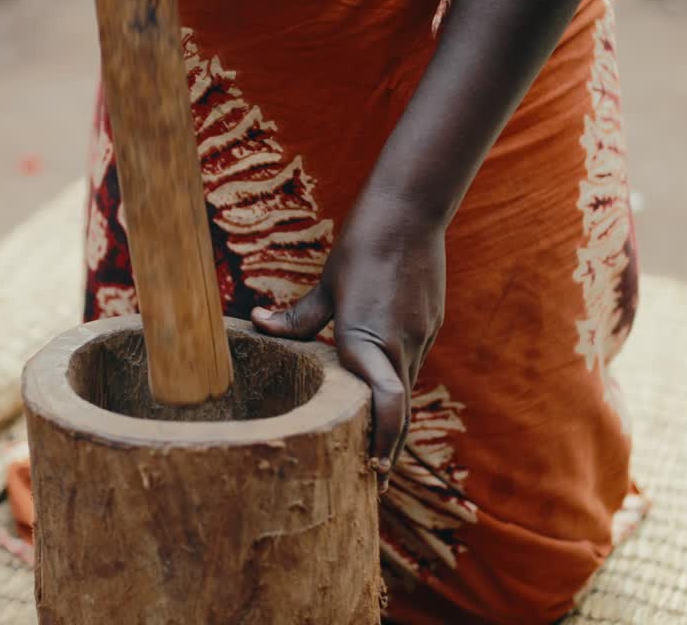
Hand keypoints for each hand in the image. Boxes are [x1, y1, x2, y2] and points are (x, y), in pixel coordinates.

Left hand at [252, 193, 445, 490]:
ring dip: (393, 416)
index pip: (387, 407)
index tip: (373, 470)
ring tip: (375, 443)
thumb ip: (296, 318)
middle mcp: (399, 344)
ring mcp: (420, 335)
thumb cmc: (360, 246)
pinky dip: (399, 381)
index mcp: (365, 340)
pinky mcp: (430, 323)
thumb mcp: (325, 286)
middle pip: (400, 411)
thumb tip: (256, 324)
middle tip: (371, 475)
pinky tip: (384, 388)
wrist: (409, 211)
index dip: (384, 443)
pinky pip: (413, 361)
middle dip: (388, 445)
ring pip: (407, 388)